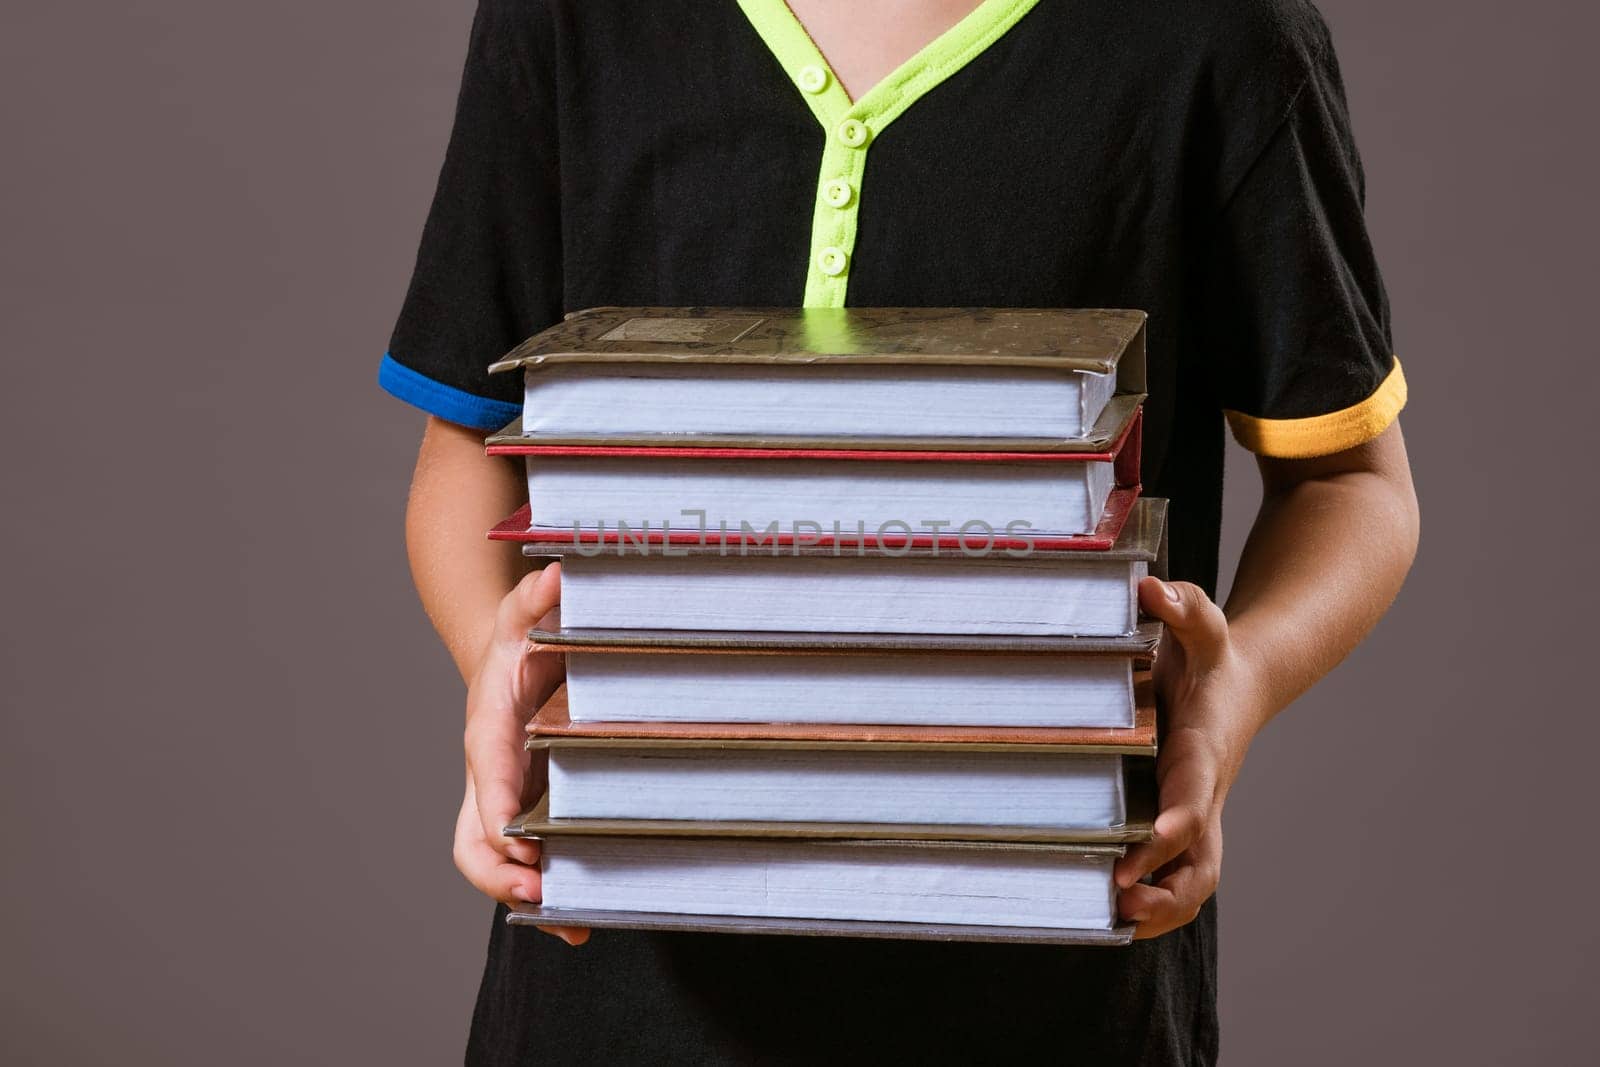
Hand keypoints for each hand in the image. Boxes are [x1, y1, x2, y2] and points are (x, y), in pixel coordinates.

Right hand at [456, 564, 587, 945]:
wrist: (504, 661)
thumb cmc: (517, 642)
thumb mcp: (523, 615)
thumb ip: (536, 596)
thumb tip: (557, 573)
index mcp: (487, 730)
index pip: (486, 772)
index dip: (497, 805)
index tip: (518, 830)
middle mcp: (486, 775)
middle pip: (472, 837)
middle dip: (499, 870)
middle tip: (539, 889)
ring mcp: (499, 802)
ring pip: (490, 863)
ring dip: (520, 898)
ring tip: (566, 923)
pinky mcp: (520, 817)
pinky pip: (517, 867)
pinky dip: (541, 901)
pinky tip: (576, 925)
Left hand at [1115, 576, 1259, 938]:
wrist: (1242, 684)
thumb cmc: (1212, 655)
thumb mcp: (1201, 624)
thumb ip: (1182, 606)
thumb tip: (1150, 587)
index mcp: (1205, 749)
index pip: (1194, 792)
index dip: (1176, 821)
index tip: (1150, 838)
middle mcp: (1204, 793)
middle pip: (1201, 859)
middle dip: (1167, 887)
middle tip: (1120, 898)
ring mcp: (1197, 816)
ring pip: (1192, 881)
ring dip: (1160, 910)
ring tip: (1111, 922)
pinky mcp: (1182, 826)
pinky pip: (1176, 880)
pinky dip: (1152, 906)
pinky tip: (1109, 921)